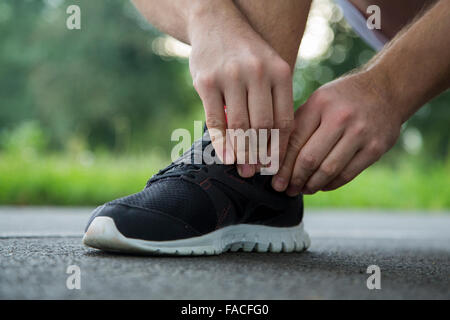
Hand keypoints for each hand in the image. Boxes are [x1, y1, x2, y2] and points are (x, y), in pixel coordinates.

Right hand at [188, 3, 293, 176]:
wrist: (215, 22)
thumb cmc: (246, 53)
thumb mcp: (269, 68)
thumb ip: (274, 99)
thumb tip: (275, 143)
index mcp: (280, 72)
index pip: (284, 119)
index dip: (281, 147)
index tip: (278, 166)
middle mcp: (257, 73)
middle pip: (263, 125)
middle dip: (262, 154)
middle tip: (259, 173)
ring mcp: (231, 76)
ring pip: (240, 125)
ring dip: (243, 153)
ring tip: (244, 169)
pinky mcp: (206, 82)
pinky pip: (215, 120)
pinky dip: (222, 142)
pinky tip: (226, 157)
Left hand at [272, 72, 401, 194]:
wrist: (386, 90)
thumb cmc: (342, 99)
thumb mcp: (318, 101)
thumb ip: (298, 125)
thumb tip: (275, 157)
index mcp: (320, 104)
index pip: (294, 141)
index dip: (282, 165)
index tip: (274, 180)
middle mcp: (340, 117)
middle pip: (310, 159)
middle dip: (294, 179)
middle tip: (286, 189)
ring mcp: (360, 133)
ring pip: (328, 170)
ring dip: (312, 185)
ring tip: (302, 190)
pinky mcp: (376, 148)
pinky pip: (347, 174)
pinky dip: (331, 184)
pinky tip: (322, 185)